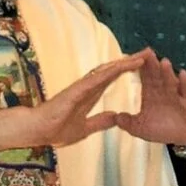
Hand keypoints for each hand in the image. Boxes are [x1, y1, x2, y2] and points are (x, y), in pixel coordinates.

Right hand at [0, 55, 129, 153]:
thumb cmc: (55, 130)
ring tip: (140, 57)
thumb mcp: (84, 129)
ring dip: (123, 64)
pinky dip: (110, 72)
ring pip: (107, 72)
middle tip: (147, 53)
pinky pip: (96, 79)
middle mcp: (87, 87)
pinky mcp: (77, 90)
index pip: (111, 80)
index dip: (125, 71)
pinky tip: (122, 66)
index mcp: (89, 96)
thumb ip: (99, 122)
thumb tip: (115, 117)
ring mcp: (82, 87)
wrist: (38, 131)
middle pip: (112, 71)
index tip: (140, 66)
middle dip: (129, 63)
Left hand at [113, 48, 185, 146]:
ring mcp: (178, 93)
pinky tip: (183, 74)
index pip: (144, 77)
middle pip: (157, 75)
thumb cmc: (166, 129)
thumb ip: (128, 123)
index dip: (137, 68)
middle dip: (152, 65)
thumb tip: (114, 118)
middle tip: (147, 52)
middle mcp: (164, 90)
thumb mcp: (142, 128)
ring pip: (171, 80)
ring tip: (163, 62)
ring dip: (167, 72)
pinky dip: (185, 82)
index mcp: (151, 93)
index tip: (129, 58)